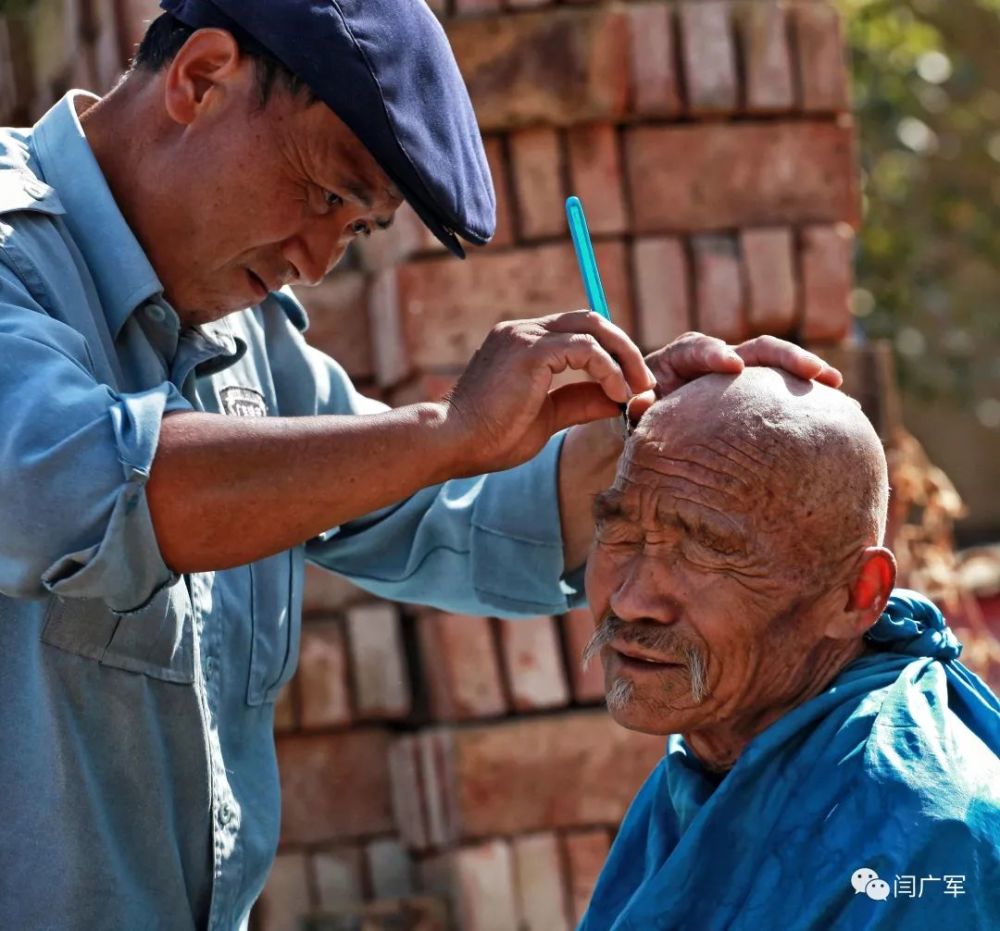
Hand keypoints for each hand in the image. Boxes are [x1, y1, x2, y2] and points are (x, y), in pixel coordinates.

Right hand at [442, 310, 655, 473]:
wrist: (452, 442)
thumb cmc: (490, 437)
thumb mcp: (547, 417)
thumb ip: (580, 401)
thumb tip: (619, 399)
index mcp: (523, 343)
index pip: (579, 331)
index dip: (611, 353)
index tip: (631, 384)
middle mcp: (523, 331)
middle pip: (591, 320)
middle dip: (625, 349)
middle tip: (645, 383)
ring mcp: (525, 336)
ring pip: (592, 328)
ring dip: (623, 358)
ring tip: (636, 390)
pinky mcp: (530, 350)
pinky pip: (585, 349)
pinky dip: (608, 370)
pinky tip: (616, 394)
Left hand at [629, 332, 842, 420]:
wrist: (657, 426)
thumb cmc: (644, 417)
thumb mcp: (637, 412)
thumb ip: (639, 406)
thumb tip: (639, 403)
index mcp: (680, 360)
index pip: (697, 348)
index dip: (714, 353)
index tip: (731, 364)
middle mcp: (717, 359)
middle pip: (754, 349)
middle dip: (784, 356)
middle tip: (811, 371)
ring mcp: (743, 374)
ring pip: (777, 365)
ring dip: (807, 370)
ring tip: (835, 384)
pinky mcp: (758, 392)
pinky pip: (787, 388)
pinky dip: (813, 395)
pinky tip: (845, 409)